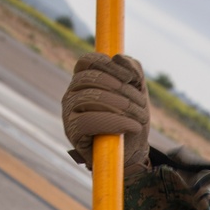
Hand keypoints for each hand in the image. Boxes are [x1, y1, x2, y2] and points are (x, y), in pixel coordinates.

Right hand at [62, 53, 149, 175]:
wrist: (132, 152)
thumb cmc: (132, 119)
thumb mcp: (137, 91)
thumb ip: (132, 70)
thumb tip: (118, 57)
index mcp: (84, 81)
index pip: (87, 61)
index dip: (108, 65)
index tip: (130, 79)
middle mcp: (72, 94)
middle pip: (90, 78)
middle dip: (121, 90)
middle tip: (141, 104)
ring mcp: (68, 112)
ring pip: (89, 98)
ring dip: (121, 106)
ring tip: (140, 117)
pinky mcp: (72, 132)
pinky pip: (88, 121)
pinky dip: (115, 122)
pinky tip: (132, 127)